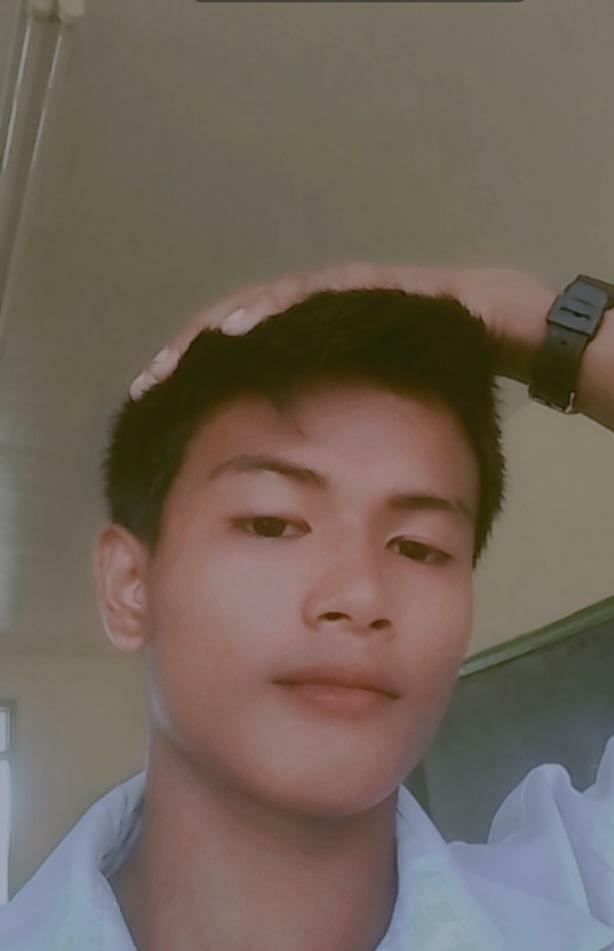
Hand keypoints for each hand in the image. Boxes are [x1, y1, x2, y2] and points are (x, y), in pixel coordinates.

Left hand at [129, 260, 555, 399]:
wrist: (493, 328)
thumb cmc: (430, 379)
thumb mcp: (366, 418)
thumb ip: (326, 436)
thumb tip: (293, 489)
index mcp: (304, 349)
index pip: (233, 361)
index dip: (191, 380)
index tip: (154, 408)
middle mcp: (309, 316)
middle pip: (231, 328)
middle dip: (187, 354)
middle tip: (147, 385)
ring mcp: (332, 293)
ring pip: (259, 306)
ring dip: (215, 330)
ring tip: (179, 360)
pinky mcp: (358, 283)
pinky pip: (305, 295)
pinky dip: (267, 311)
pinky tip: (237, 331)